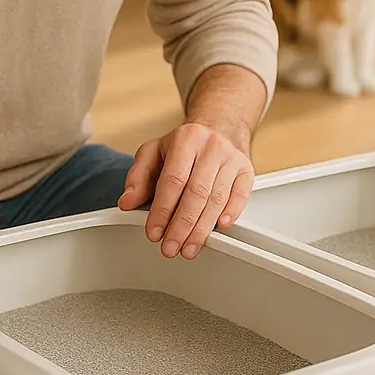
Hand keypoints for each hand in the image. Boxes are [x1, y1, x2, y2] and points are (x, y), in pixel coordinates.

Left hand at [118, 120, 254, 259]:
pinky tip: (219, 228)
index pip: (173, 180)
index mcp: (186, 138)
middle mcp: (212, 146)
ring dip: (202, 229)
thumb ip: (138, 176)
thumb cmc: (185, 144)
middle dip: (182, 226)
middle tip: (170, 247)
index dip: (162, 210)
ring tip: (188, 248)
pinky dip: (231, 213)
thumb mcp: (154, 151)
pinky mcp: (247, 169)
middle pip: (197, 193)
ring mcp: (232, 157)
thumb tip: (128, 201)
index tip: (154, 232)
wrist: (218, 126)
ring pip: (217, 198)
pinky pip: (241, 194)